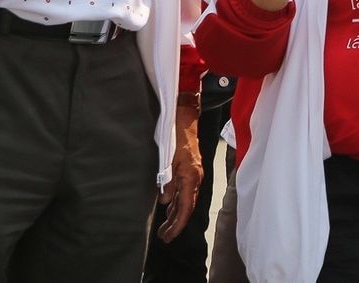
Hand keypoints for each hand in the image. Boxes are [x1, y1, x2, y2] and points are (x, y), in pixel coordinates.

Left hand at [157, 103, 201, 241]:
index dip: (178, 224)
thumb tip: (165, 201)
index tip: (168, 236)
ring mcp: (193, 175)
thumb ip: (167, 181)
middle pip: (186, 207)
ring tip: (164, 228)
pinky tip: (169, 209)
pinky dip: (177, 204)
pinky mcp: (189, 171)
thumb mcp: (167, 160)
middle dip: (176, 224)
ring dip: (175, 215)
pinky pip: (184, 192)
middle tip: (164, 237)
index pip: (185, 207)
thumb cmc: (176, 137)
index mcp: (191, 177)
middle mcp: (194, 179)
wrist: (185, 120)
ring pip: (185, 201)